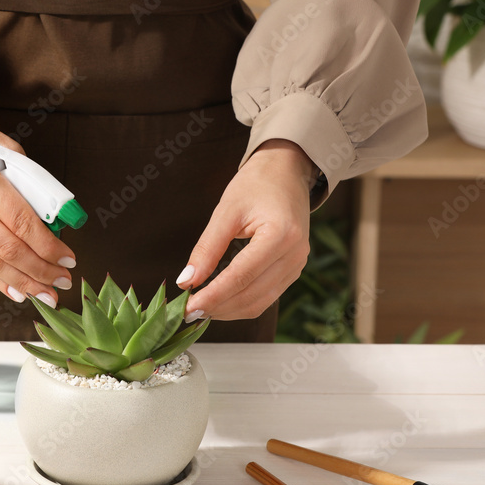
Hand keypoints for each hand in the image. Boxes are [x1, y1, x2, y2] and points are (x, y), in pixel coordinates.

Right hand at [0, 102, 75, 305]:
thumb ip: (25, 175)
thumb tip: (51, 210)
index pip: (22, 223)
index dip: (48, 247)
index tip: (68, 259)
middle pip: (9, 249)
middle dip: (41, 270)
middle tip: (63, 282)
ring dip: (22, 282)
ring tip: (46, 294)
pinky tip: (18, 292)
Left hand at [175, 139, 313, 320]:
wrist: (286, 173)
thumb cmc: (256, 185)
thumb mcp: (226, 212)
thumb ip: (207, 248)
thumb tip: (186, 281)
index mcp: (281, 235)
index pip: (241, 277)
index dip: (212, 296)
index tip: (186, 307)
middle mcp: (295, 255)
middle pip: (251, 295)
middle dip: (217, 307)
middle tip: (186, 311)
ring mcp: (297, 266)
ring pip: (259, 303)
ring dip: (227, 311)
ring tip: (199, 309)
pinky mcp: (293, 272)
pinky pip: (266, 297)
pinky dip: (240, 304)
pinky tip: (219, 301)